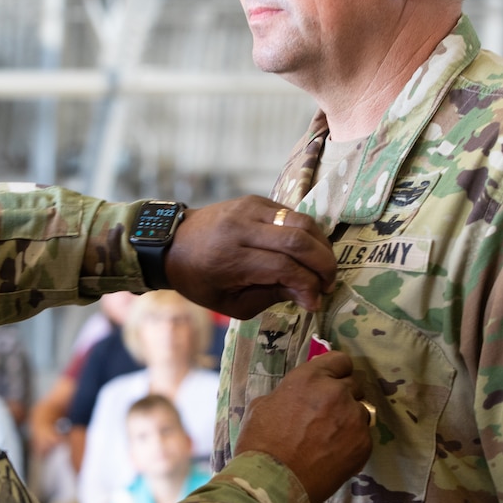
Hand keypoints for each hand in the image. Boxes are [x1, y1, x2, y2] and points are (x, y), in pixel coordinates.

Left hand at [163, 196, 333, 318]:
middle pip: (298, 241)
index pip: (284, 267)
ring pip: (301, 222)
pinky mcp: (256, 199)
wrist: (173, 242)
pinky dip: (308, 233)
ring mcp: (250, 208)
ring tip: (325, 268)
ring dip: (321, 246)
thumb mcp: (229, 303)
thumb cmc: (199, 279)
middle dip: (323, 265)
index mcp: (231, 258)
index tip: (315, 302)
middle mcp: (241, 228)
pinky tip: (310, 252)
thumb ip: (270, 298)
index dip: (307, 286)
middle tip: (329, 284)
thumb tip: (309, 295)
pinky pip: (292, 213)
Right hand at [234, 351, 371, 502]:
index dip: (335, 371)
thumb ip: (288, 393)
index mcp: (310, 378)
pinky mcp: (363, 445)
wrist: (273, 482)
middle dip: (344, 395)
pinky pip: (363, 436)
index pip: (340, 360)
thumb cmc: (260, 442)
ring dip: (350, 419)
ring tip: (331, 437)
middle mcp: (337, 393)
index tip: (330, 382)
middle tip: (328, 413)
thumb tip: (297, 397)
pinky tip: (334, 454)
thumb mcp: (263, 405)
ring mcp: (354, 419)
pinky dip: (352, 442)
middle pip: (355, 384)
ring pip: (361, 411)